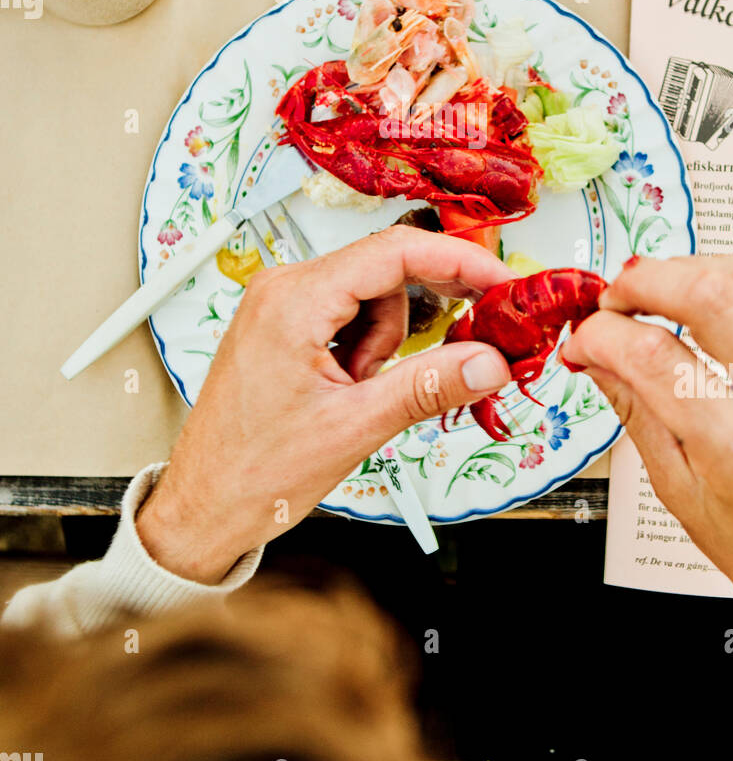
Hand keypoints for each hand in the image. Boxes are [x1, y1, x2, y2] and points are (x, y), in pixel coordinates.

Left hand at [136, 225, 513, 584]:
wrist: (203, 508)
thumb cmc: (252, 472)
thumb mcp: (355, 427)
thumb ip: (429, 386)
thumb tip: (487, 362)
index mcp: (294, 300)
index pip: (394, 252)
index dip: (459, 263)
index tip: (501, 283)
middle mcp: (283, 289)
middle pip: (385, 272)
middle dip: (421, 313)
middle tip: (458, 345)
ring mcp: (280, 306)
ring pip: (371, 298)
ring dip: (385, 344)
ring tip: (360, 395)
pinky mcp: (283, 326)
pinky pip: (347, 317)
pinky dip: (365, 350)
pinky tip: (349, 389)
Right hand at [561, 255, 732, 700]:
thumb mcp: (684, 497)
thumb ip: (637, 412)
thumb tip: (595, 354)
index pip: (654, 358)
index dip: (602, 334)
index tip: (584, 338)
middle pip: (710, 295)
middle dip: (643, 281)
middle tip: (615, 299)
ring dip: (691, 269)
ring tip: (657, 290)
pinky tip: (714, 293)